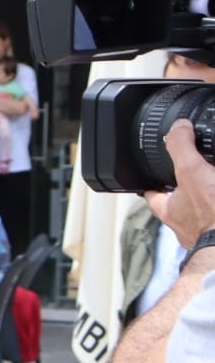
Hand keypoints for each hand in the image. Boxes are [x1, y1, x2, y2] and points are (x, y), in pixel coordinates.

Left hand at [145, 119, 214, 247]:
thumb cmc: (214, 216)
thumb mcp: (192, 171)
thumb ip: (181, 147)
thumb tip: (179, 127)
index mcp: (171, 210)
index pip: (153, 194)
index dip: (153, 183)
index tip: (155, 173)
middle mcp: (186, 226)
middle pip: (181, 204)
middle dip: (191, 192)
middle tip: (201, 179)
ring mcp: (208, 235)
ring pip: (204, 215)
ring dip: (209, 203)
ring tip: (213, 189)